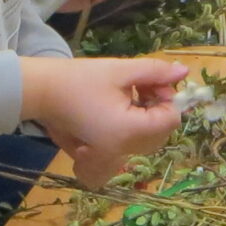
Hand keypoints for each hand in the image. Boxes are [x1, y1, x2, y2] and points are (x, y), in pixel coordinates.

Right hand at [20, 57, 185, 186]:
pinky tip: (122, 106)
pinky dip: (134, 127)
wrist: (42, 91)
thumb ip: (155, 72)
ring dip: (148, 116)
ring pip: (147, 140)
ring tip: (131, 92)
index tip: (153, 81)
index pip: (169, 120)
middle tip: (143, 84)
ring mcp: (111, 155)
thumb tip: (184, 71)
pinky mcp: (102, 152)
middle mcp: (122, 150)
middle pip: (160, 133)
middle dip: (159, 107)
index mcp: (127, 131)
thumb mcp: (121, 70)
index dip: (168, 98)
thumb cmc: (79, 78)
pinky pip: (130, 144)